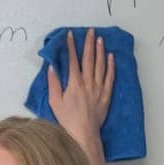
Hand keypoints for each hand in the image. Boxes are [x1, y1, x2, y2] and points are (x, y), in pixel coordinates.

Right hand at [46, 28, 113, 147]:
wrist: (83, 133)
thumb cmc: (67, 119)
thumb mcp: (54, 102)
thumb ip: (53, 83)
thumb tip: (52, 67)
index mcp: (74, 83)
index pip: (72, 60)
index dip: (71, 46)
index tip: (70, 35)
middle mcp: (88, 82)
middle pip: (89, 59)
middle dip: (89, 43)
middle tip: (90, 31)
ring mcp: (99, 88)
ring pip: (100, 65)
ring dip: (100, 51)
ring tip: (100, 39)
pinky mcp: (106, 94)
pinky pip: (110, 77)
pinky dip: (111, 66)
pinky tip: (111, 56)